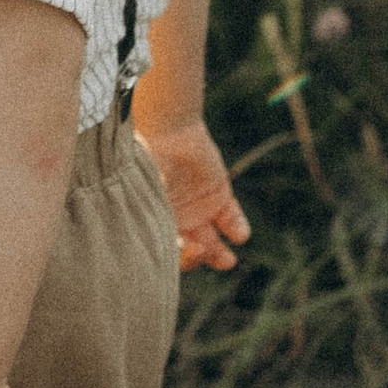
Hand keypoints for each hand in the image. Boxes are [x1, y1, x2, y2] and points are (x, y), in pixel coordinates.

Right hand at [136, 118, 248, 270]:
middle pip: (189, 253)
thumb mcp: (147, 195)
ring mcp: (198, 210)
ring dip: (220, 256)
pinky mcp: (219, 196)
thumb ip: (151, 220)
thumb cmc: (149, 162)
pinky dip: (238, 230)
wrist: (169, 127)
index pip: (166, 253)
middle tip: (202, 251)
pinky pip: (231, 221)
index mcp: (153, 222)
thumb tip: (164, 246)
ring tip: (227, 260)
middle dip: (196, 259)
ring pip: (212, 244)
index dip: (175, 259)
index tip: (183, 249)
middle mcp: (175, 221)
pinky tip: (240, 234)